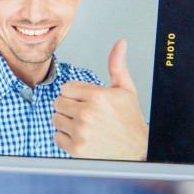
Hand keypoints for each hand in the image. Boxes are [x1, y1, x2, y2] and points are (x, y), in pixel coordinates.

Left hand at [51, 40, 148, 160]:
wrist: (138, 150)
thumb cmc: (130, 119)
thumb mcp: (125, 89)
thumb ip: (117, 65)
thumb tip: (120, 43)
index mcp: (98, 96)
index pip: (66, 87)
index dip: (75, 93)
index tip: (86, 100)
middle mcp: (87, 113)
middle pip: (58, 102)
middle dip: (69, 106)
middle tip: (85, 113)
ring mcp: (80, 132)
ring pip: (55, 118)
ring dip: (66, 121)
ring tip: (84, 124)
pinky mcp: (76, 149)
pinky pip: (56, 137)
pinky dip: (65, 138)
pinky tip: (81, 136)